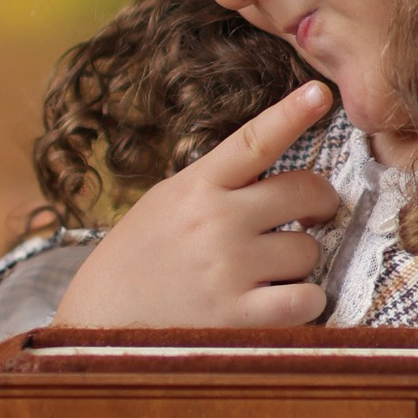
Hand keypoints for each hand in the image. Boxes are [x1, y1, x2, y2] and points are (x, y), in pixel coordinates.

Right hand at [55, 78, 338, 331]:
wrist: (97, 325)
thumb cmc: (136, 262)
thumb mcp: (165, 204)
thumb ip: (215, 187)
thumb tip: (276, 179)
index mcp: (197, 186)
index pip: (253, 141)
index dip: (291, 114)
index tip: (320, 93)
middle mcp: (216, 221)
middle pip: (305, 193)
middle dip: (318, 205)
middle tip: (312, 216)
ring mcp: (229, 268)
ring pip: (309, 250)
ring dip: (300, 263)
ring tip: (269, 273)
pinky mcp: (238, 317)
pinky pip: (307, 300)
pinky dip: (305, 302)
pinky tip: (283, 303)